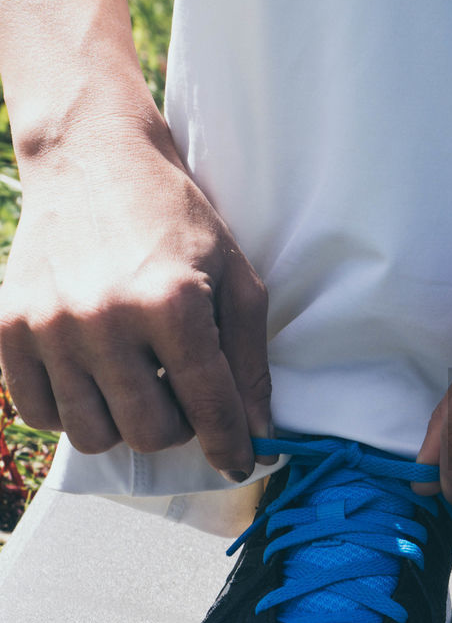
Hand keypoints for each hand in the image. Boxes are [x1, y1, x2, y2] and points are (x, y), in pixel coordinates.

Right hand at [0, 137, 271, 480]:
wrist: (94, 160)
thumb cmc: (178, 219)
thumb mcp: (236, 278)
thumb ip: (249, 359)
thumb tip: (257, 431)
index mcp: (173, 304)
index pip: (209, 407)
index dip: (231, 446)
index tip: (239, 462)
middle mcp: (106, 319)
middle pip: (150, 433)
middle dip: (178, 427)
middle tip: (181, 394)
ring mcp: (49, 326)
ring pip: (93, 435)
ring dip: (123, 423)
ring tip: (137, 382)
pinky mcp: (7, 328)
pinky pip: (40, 414)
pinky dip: (72, 410)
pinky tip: (94, 376)